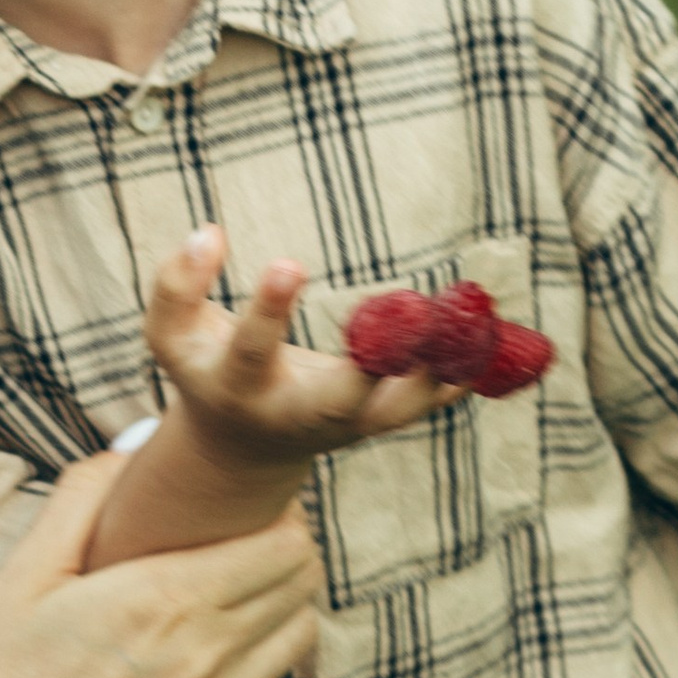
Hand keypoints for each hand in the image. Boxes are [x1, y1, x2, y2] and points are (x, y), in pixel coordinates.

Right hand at [0, 450, 317, 677]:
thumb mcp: (19, 580)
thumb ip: (82, 502)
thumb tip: (132, 446)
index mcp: (161, 599)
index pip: (283, 545)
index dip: (277, 521)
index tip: (247, 515)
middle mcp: (203, 658)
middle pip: (300, 588)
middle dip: (284, 559)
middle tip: (243, 553)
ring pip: (295, 644)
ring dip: (277, 616)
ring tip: (231, 609)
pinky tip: (215, 674)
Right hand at [146, 226, 461, 476]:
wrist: (245, 445)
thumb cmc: (207, 368)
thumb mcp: (173, 335)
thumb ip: (177, 284)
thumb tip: (212, 232)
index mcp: (240, 389)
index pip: (251, 352)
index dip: (268, 310)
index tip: (290, 260)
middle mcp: (298, 414)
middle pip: (342, 399)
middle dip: (377, 363)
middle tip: (414, 314)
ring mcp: (350, 423)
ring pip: (406, 405)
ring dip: (445, 362)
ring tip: (474, 306)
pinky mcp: (387, 417)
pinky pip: (438, 394)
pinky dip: (474, 366)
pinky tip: (504, 331)